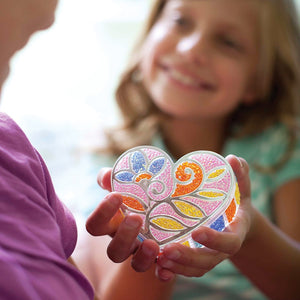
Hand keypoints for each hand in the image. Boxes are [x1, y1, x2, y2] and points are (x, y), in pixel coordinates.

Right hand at [85, 168, 159, 271]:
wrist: (161, 208)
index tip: (117, 196)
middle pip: (114, 251)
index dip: (102, 214)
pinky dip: (162, 272)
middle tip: (136, 217)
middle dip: (123, 236)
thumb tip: (107, 175)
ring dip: (142, 257)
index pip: (95, 226)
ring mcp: (141, 252)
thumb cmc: (138, 195)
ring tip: (152, 243)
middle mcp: (124, 242)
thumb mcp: (127, 185)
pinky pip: (158, 272)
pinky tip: (167, 265)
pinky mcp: (159, 259)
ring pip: (134, 264)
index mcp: (113, 224)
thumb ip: (114, 178)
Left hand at [155, 155, 252, 280]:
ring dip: (177, 267)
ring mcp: (209, 257)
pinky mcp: (197, 259)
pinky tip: (157, 266)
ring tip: (158, 258)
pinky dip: (173, 271)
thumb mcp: (241, 188)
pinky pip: (186, 270)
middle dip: (188, 258)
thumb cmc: (236, 202)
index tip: (198, 232)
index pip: (228, 243)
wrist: (236, 222)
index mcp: (235, 233)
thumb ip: (240, 174)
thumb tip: (233, 158)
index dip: (214, 240)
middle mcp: (222, 250)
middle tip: (167, 250)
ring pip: (195, 269)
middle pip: (207, 261)